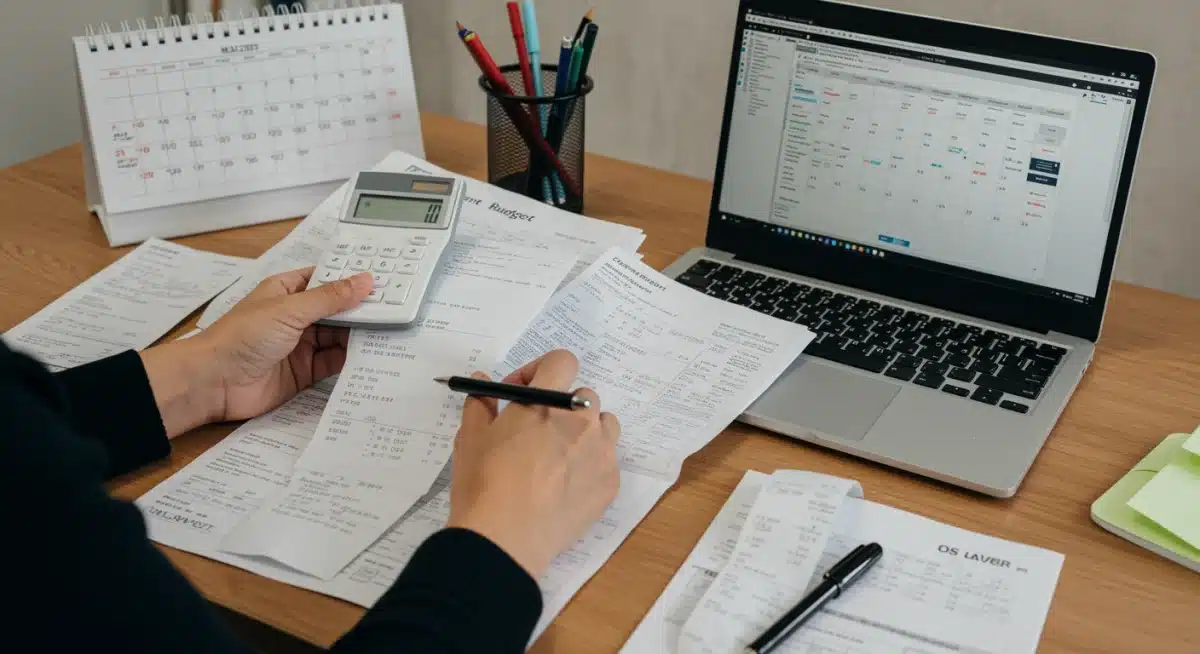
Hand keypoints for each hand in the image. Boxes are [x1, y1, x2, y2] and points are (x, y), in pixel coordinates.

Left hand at [139, 267, 371, 436]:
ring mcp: (301, 344)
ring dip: (361, 334)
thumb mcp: (290, 310)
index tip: (383, 278)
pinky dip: (353, 359)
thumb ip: (331, 298)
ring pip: (340, 336)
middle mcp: (296, 316)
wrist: (214, 383)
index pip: (326, 279)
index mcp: (288, 291)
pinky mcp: (305, 372)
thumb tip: (365, 281)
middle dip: (362, 309)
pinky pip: (335, 362)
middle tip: (398, 305)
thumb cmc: (242, 337)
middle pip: (337, 309)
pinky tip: (374, 355)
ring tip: (393, 329)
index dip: (352, 278)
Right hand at [446, 350, 620, 578]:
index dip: (540, 370)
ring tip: (557, 458)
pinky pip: (606, 461)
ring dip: (584, 432)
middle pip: (583, 395)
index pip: (561, 360)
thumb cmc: (484, 484)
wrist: (504, 540)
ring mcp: (602, 452)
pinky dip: (589, 466)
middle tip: (536, 431)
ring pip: (603, 426)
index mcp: (547, 402)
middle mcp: (581, 420)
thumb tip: (484, 382)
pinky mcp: (610, 483)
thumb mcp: (471, 437)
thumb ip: (481, 402)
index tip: (522, 393)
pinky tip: (564, 488)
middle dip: (560, 406)